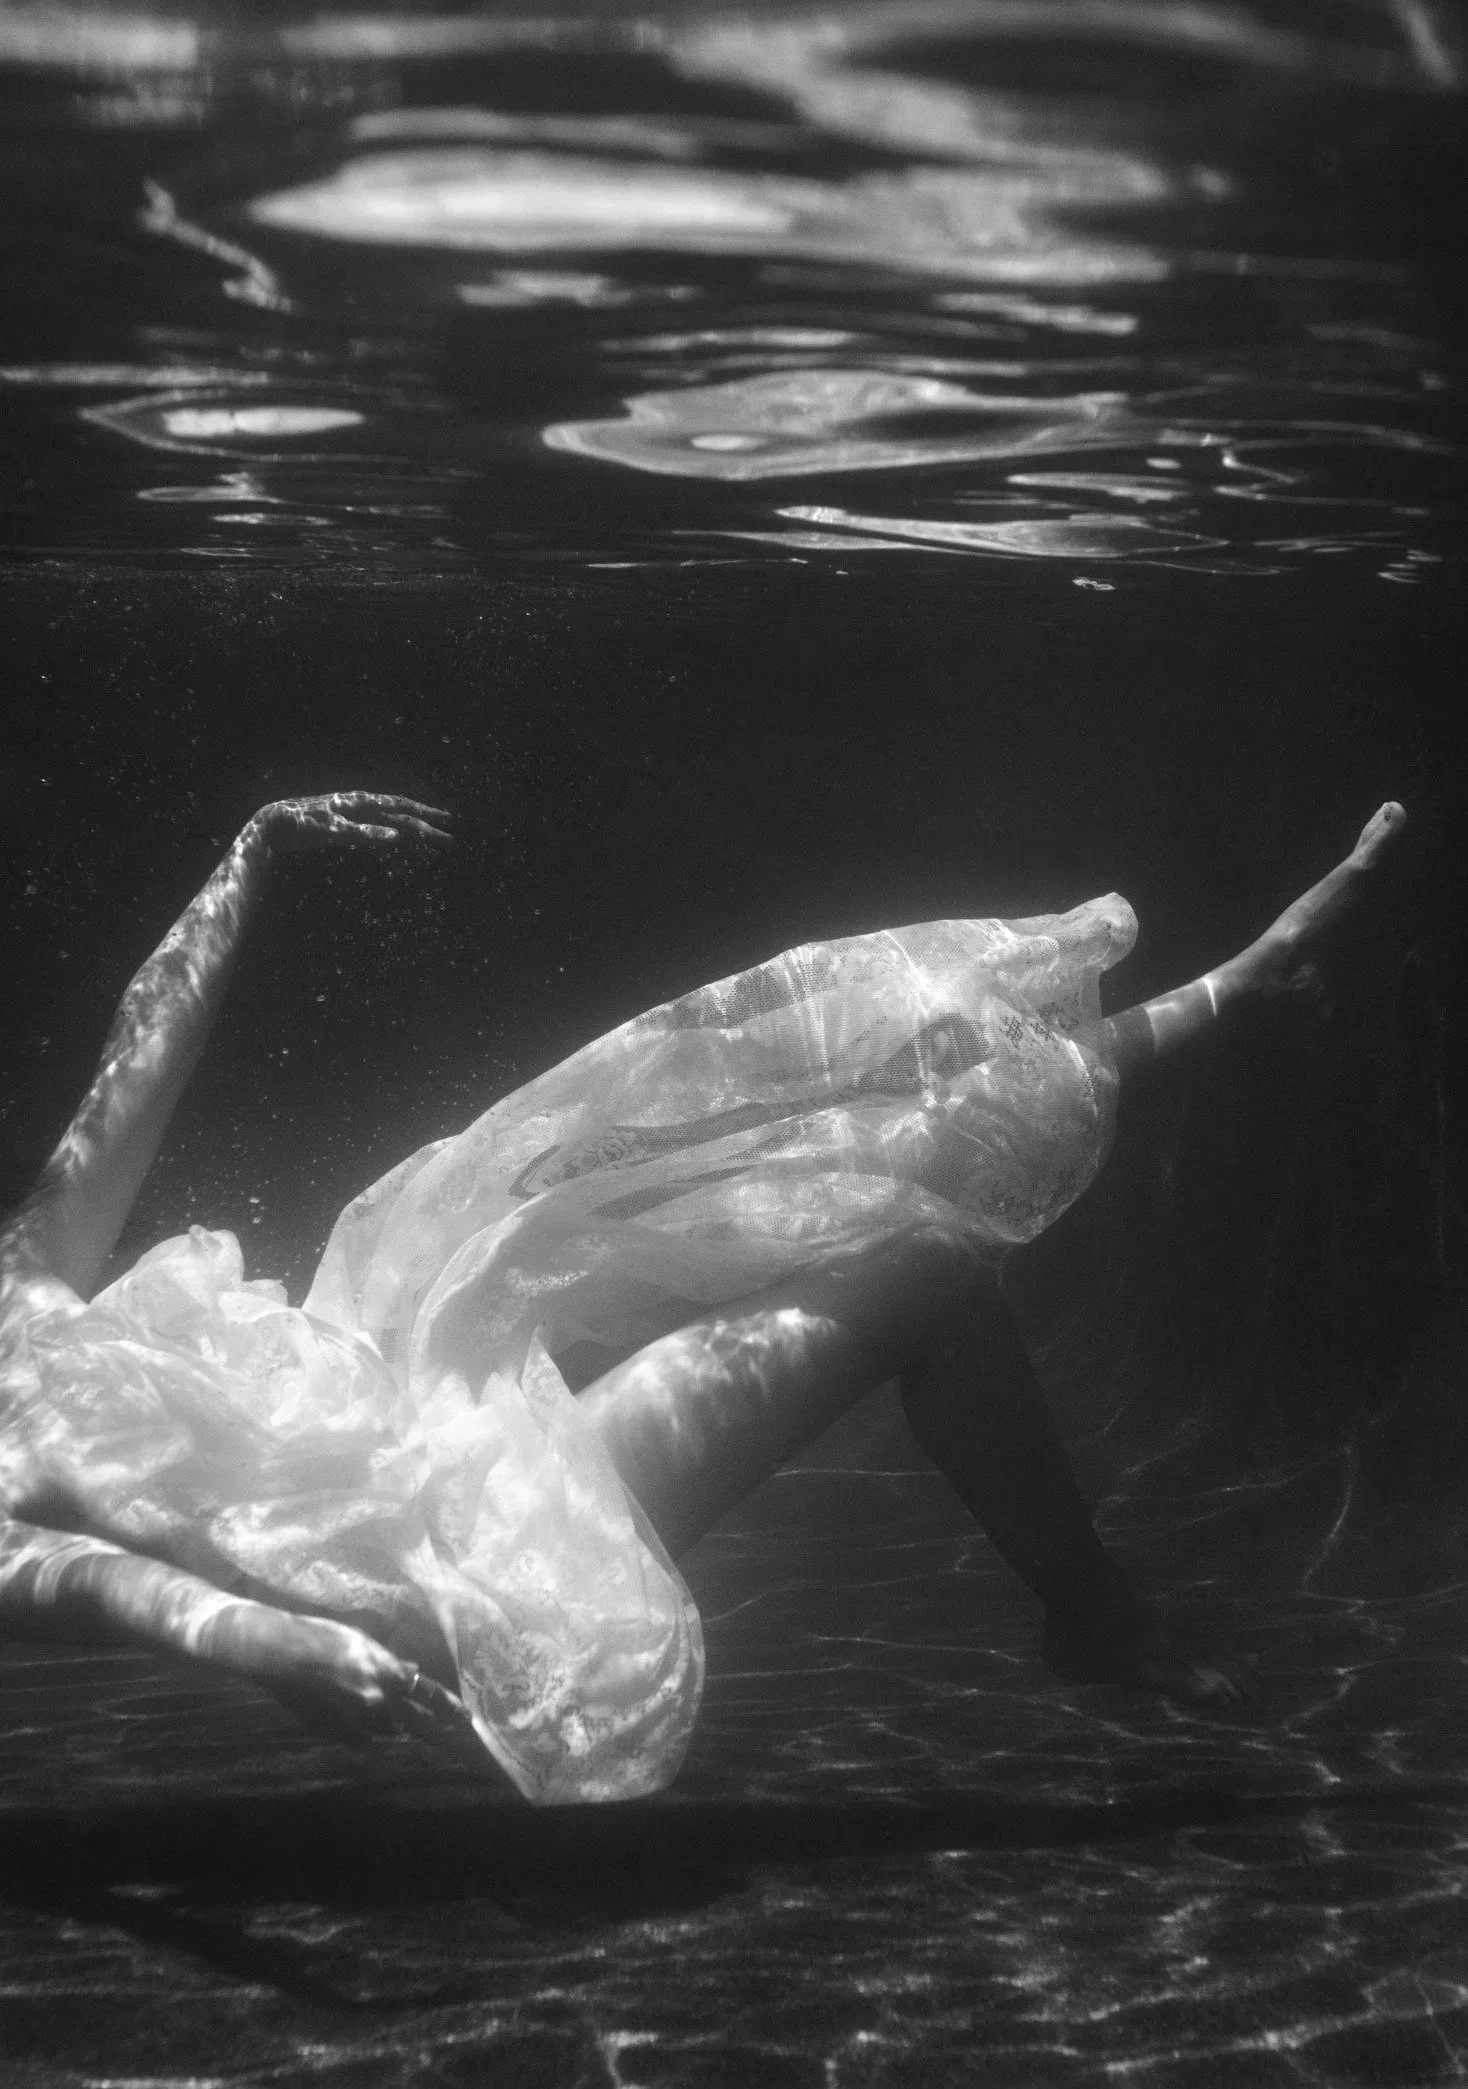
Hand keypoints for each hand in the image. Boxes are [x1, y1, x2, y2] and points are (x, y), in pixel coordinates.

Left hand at [249, 792, 453, 856]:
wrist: (276, 825)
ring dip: (412, 848)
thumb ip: (365, 833)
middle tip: (449, 844)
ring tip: (431, 861)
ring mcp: (359, 823)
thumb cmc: (302, 823)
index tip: (447, 821)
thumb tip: (395, 836)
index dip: (426, 815)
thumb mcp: (333, 829)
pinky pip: (377, 846)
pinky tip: (402, 871)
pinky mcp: (350, 835)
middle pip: (403, 821)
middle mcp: (365, 810)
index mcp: (364, 803)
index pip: (403, 807)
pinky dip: (391, 858)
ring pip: (393, 834)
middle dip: (427, 833)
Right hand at [255, 1612, 490, 1770]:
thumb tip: (413, 1669)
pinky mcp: (336, 1733)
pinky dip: (364, 1730)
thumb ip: (390, 1662)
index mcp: (385, 1672)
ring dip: (391, 1725)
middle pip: (413, 1723)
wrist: (282, 1654)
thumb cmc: (323, 1639)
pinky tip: (351, 1713)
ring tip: (386, 1715)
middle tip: (451, 1735)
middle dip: (433, 1729)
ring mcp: (354, 1720)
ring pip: (386, 1731)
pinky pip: (361, 1737)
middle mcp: (375, 1700)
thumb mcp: (363, 1642)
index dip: (447, 1706)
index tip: (465, 1717)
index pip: (426, 1693)